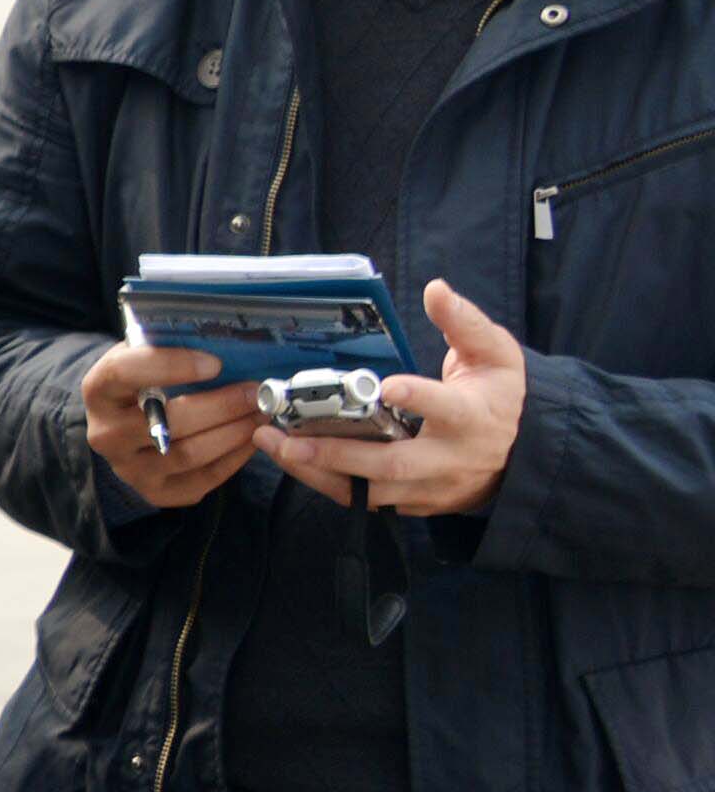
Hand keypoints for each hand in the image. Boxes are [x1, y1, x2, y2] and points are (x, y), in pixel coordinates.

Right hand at [81, 341, 261, 510]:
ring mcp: (129, 469)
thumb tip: (223, 340)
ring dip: (234, 433)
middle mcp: (106, 434)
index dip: (171, 366)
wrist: (122, 424)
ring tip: (260, 414)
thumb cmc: (142, 381)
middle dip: (222, 405)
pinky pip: (202, 480)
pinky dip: (233, 459)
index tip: (215, 362)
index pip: (125, 373)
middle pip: (169, 421)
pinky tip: (251, 438)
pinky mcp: (155, 492)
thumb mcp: (141, 355)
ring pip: (189, 454)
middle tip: (255, 392)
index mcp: (98, 390)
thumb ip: (168, 346)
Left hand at [257, 278, 525, 517]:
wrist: (515, 454)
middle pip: (394, 462)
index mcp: (474, 417)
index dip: (418, 398)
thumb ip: (465, 323)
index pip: (448, 409)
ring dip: (320, 470)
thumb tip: (436, 289)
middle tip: (291, 438)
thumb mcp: (494, 354)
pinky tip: (292, 460)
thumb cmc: (496, 395)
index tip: (387, 387)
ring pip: (373, 488)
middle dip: (339, 452)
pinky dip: (327, 483)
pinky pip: (367, 500)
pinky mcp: (413, 502)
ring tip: (276, 446)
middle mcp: (451, 458)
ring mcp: (431, 486)